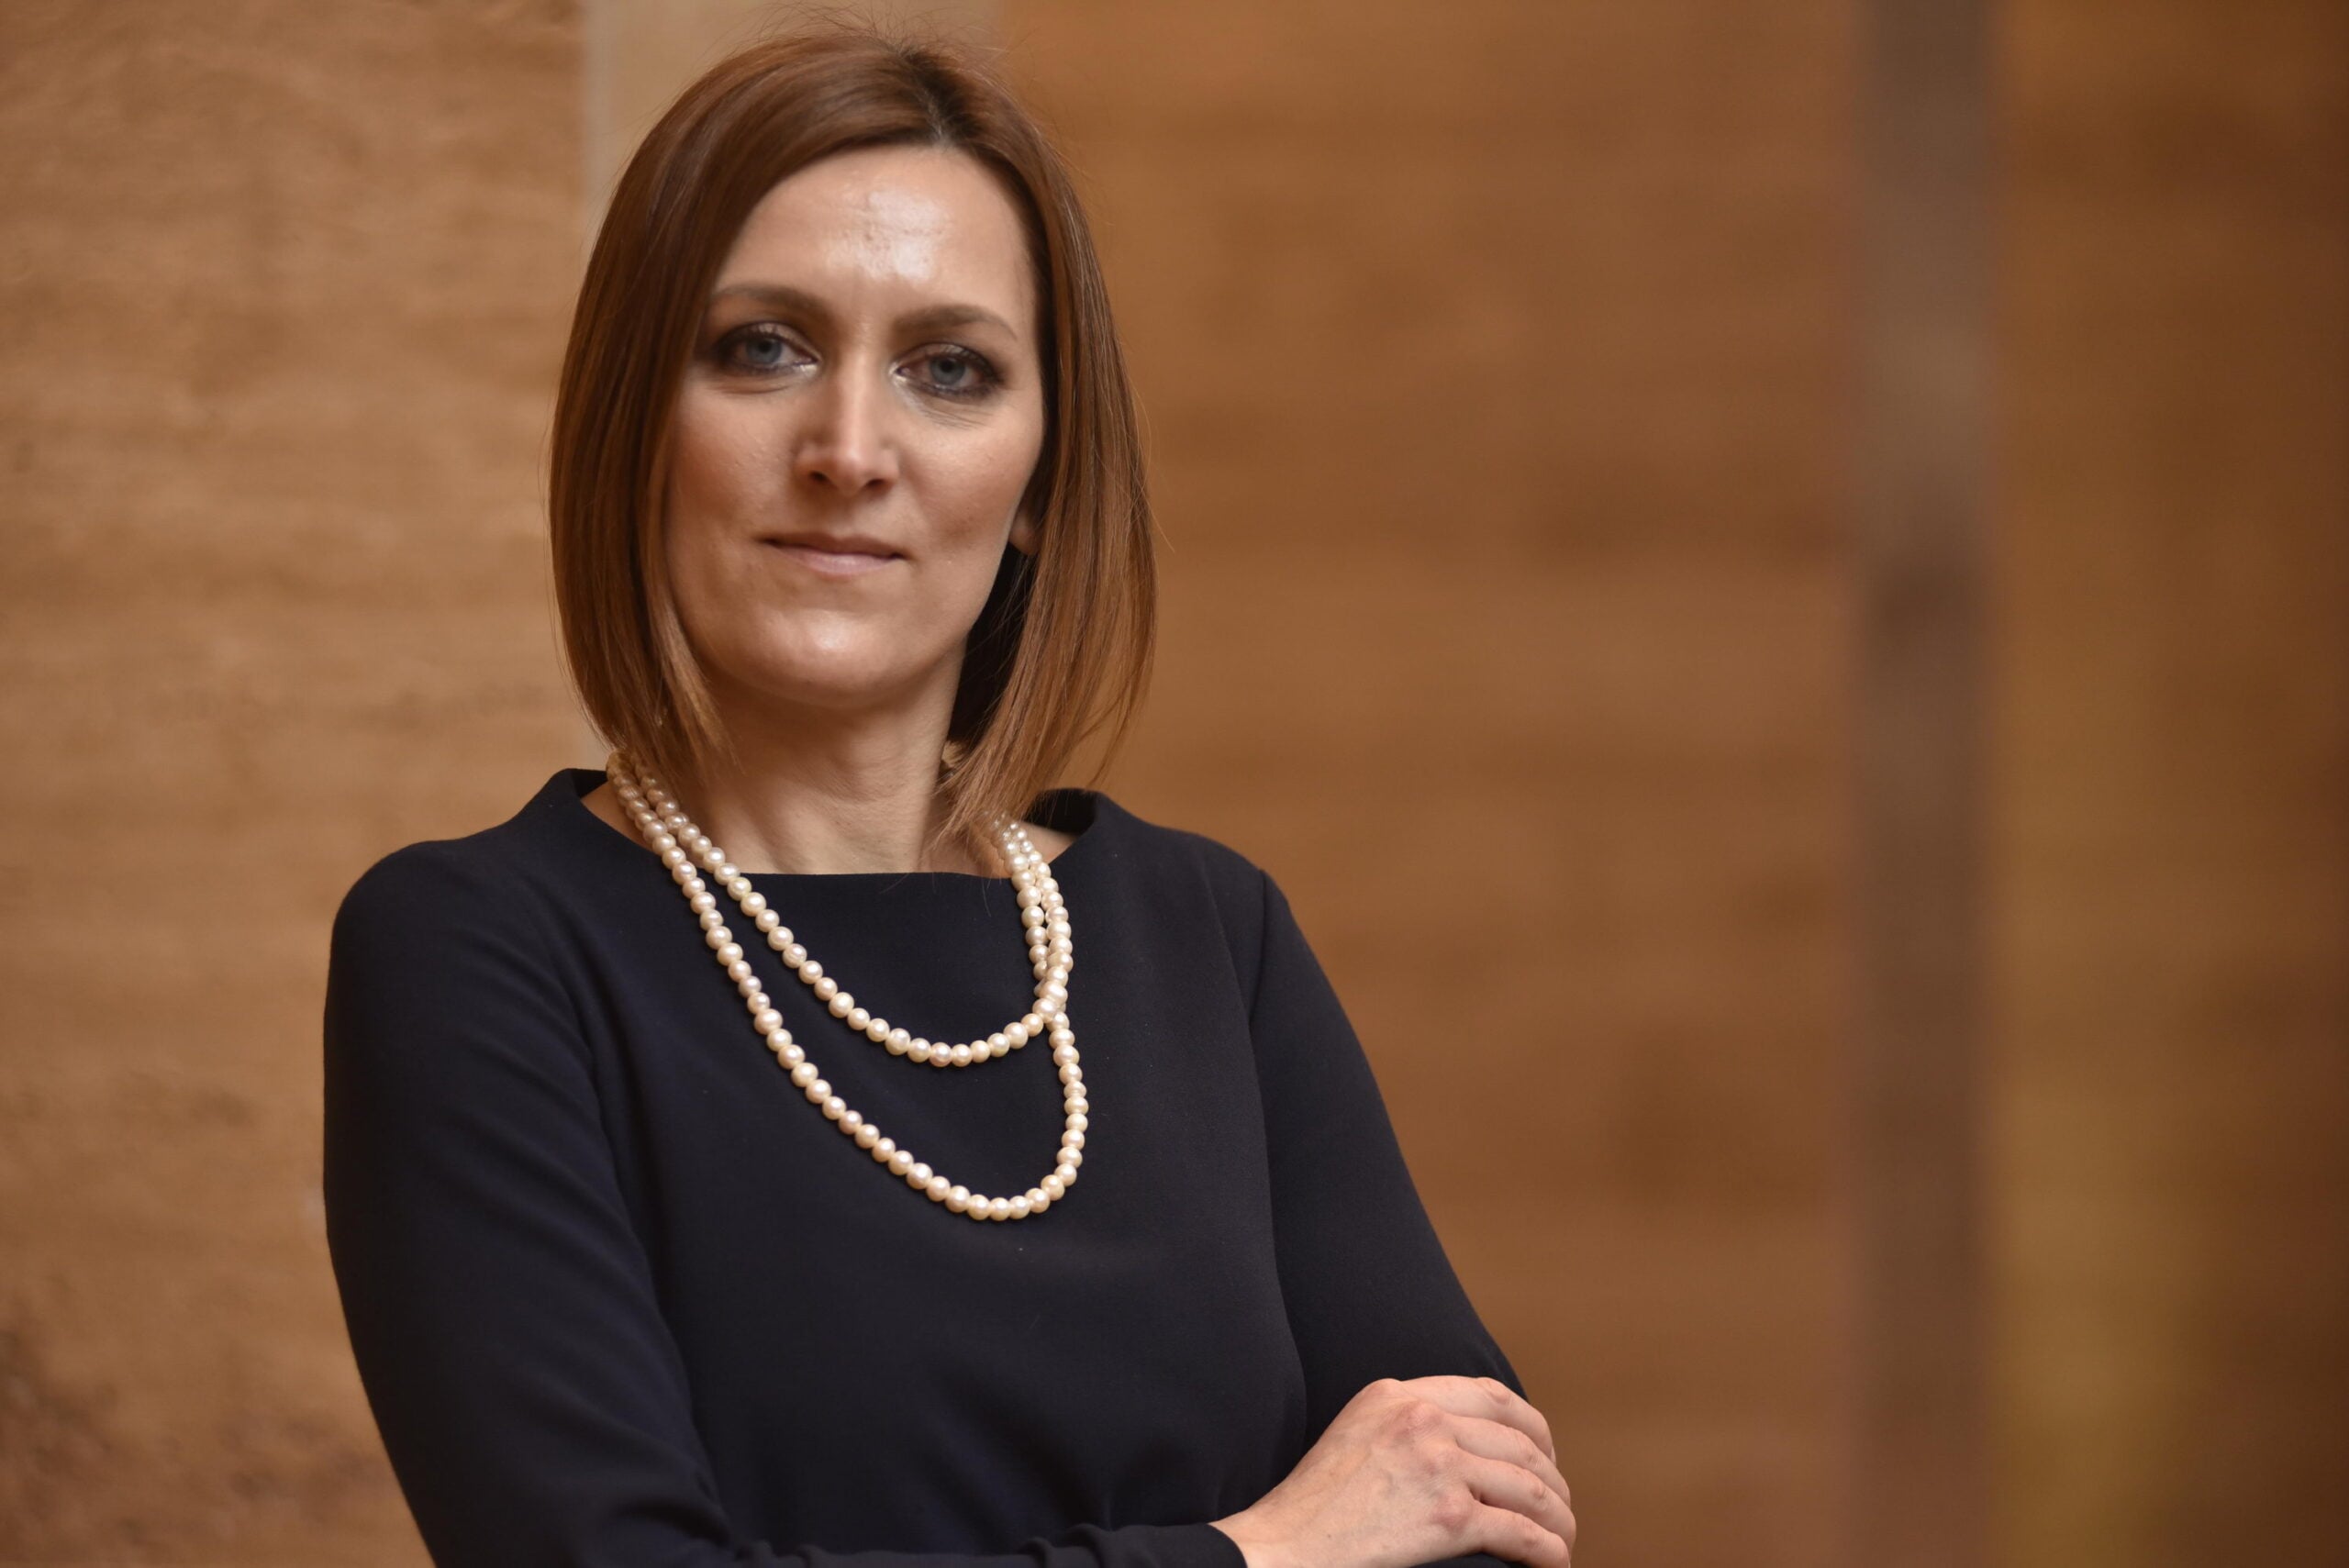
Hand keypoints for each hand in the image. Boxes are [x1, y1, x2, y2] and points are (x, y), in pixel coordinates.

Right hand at [1210, 1375, 1573, 1567]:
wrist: (1281, 1551)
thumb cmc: (1312, 1512)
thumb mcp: (1355, 1437)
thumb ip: (1404, 1428)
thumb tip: (1466, 1447)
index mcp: (1397, 1395)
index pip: (1489, 1395)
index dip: (1532, 1427)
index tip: (1543, 1455)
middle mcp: (1421, 1420)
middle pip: (1520, 1441)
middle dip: (1551, 1478)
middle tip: (1557, 1507)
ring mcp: (1437, 1465)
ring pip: (1531, 1487)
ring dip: (1558, 1518)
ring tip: (1562, 1538)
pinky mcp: (1448, 1517)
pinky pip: (1522, 1532)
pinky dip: (1548, 1550)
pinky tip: (1553, 1562)